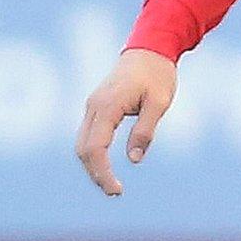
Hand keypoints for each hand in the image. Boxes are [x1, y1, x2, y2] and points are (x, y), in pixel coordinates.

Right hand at [75, 49, 177, 195]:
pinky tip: (104, 165)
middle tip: (115, 192)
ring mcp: (92, 106)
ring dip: (92, 166)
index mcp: (107, 107)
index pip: (95, 149)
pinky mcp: (96, 106)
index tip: (116, 191)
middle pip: (83, 150)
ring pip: (82, 143)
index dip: (102, 173)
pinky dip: (92, 153)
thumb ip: (145, 131)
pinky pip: (87, 135)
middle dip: (95, 174)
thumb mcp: (159, 103)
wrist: (150, 48)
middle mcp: (93, 107)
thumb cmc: (158, 74)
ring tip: (111, 184)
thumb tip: (134, 160)